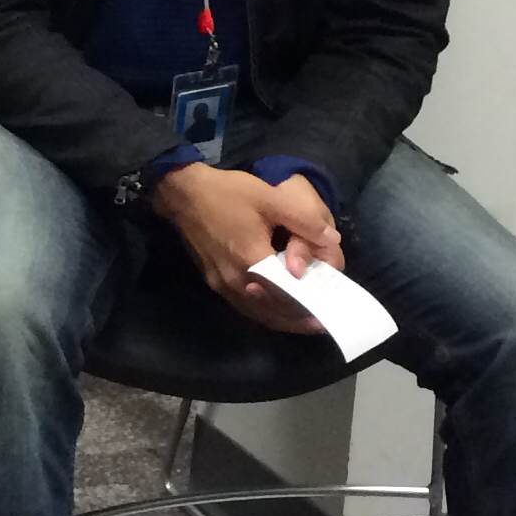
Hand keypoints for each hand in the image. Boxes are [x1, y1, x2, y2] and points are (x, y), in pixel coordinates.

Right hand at [152, 164, 345, 333]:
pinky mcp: (214, 281)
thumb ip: (303, 220)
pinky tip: (273, 309)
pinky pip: (243, 305)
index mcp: (252, 260)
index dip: (308, 306)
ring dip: (280, 319)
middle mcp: (236, 280)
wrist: (183, 192)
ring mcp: (222, 283)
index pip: (286, 295)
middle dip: (297, 319)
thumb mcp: (270, 198)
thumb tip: (332, 239)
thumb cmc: (227, 193)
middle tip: (319, 323)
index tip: (327, 313)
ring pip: (256, 312)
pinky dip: (262, 312)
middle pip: (272, 310)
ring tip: (302, 321)